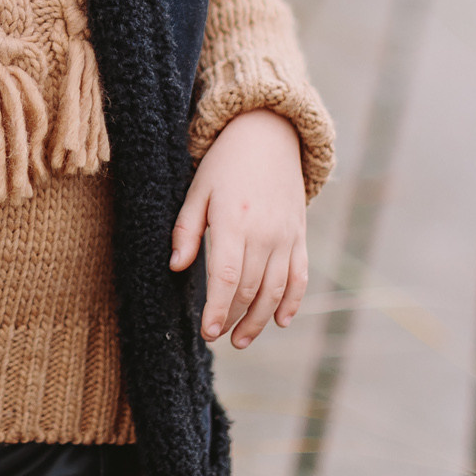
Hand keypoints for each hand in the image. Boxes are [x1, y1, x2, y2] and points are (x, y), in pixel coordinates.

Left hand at [170, 108, 308, 348]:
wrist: (269, 136)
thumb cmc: (224, 164)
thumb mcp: (197, 191)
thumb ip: (186, 230)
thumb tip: (175, 266)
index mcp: (233, 220)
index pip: (227, 277)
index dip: (218, 309)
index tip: (207, 332)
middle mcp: (264, 232)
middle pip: (251, 289)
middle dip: (233, 318)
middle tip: (216, 337)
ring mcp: (286, 236)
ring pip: (276, 290)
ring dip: (260, 320)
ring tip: (241, 339)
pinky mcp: (299, 236)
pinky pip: (300, 276)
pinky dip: (293, 302)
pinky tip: (280, 321)